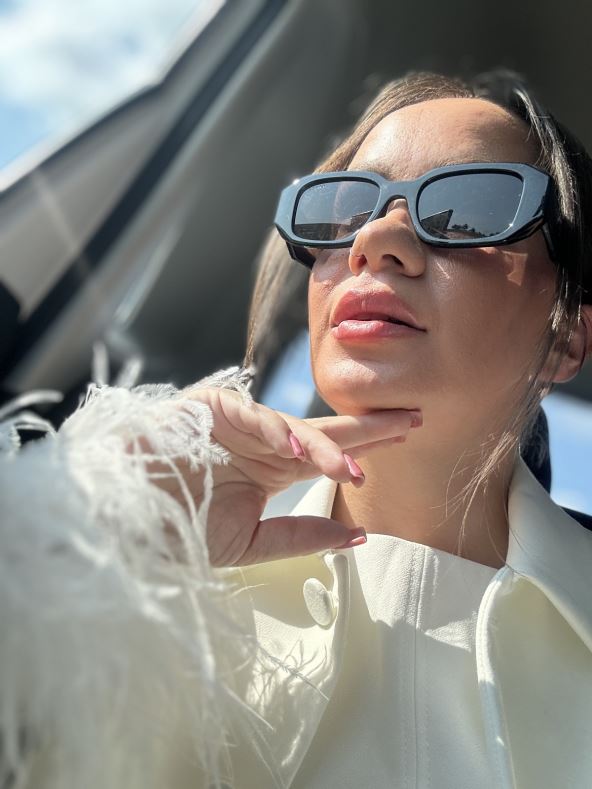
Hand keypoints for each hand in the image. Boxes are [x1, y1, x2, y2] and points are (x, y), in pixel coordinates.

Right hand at [171, 388, 418, 566]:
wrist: (129, 522)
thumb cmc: (183, 529)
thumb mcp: (251, 542)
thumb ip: (301, 535)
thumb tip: (357, 536)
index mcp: (272, 468)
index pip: (327, 453)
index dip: (365, 447)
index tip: (406, 440)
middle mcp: (261, 442)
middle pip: (321, 432)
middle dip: (366, 427)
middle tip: (411, 420)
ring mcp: (237, 423)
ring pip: (289, 426)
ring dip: (323, 446)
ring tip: (355, 468)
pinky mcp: (207, 409)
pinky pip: (246, 415)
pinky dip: (269, 431)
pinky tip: (294, 449)